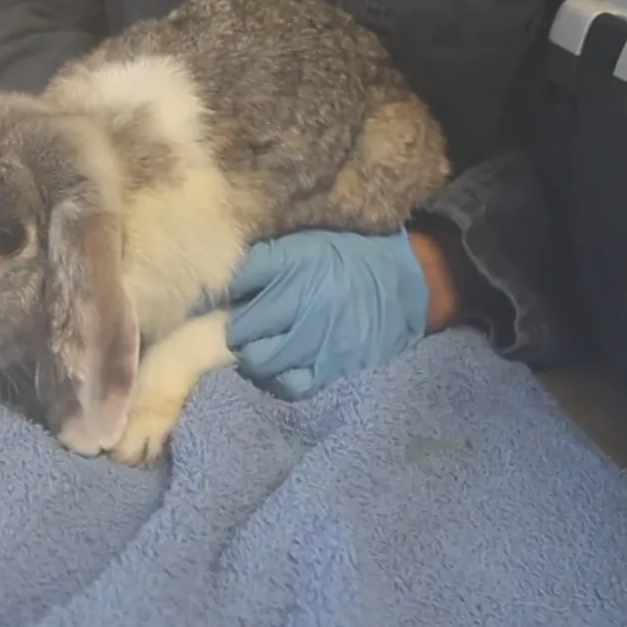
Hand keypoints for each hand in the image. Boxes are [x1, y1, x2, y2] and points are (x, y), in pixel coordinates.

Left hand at [223, 228, 451, 399]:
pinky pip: (288, 384)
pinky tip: (274, 365)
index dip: (222, 289)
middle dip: (233, 326)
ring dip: (249, 353)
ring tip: (255, 344)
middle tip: (235, 323)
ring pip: (258, 359)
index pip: (239, 280)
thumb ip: (266, 258)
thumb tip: (224, 279)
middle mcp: (303, 300)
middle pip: (241, 327)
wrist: (407, 283)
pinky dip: (273, 379)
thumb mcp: (307, 242)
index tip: (219, 294)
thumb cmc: (350, 257)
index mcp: (296, 261)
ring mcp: (317, 339)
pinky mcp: (331, 367)